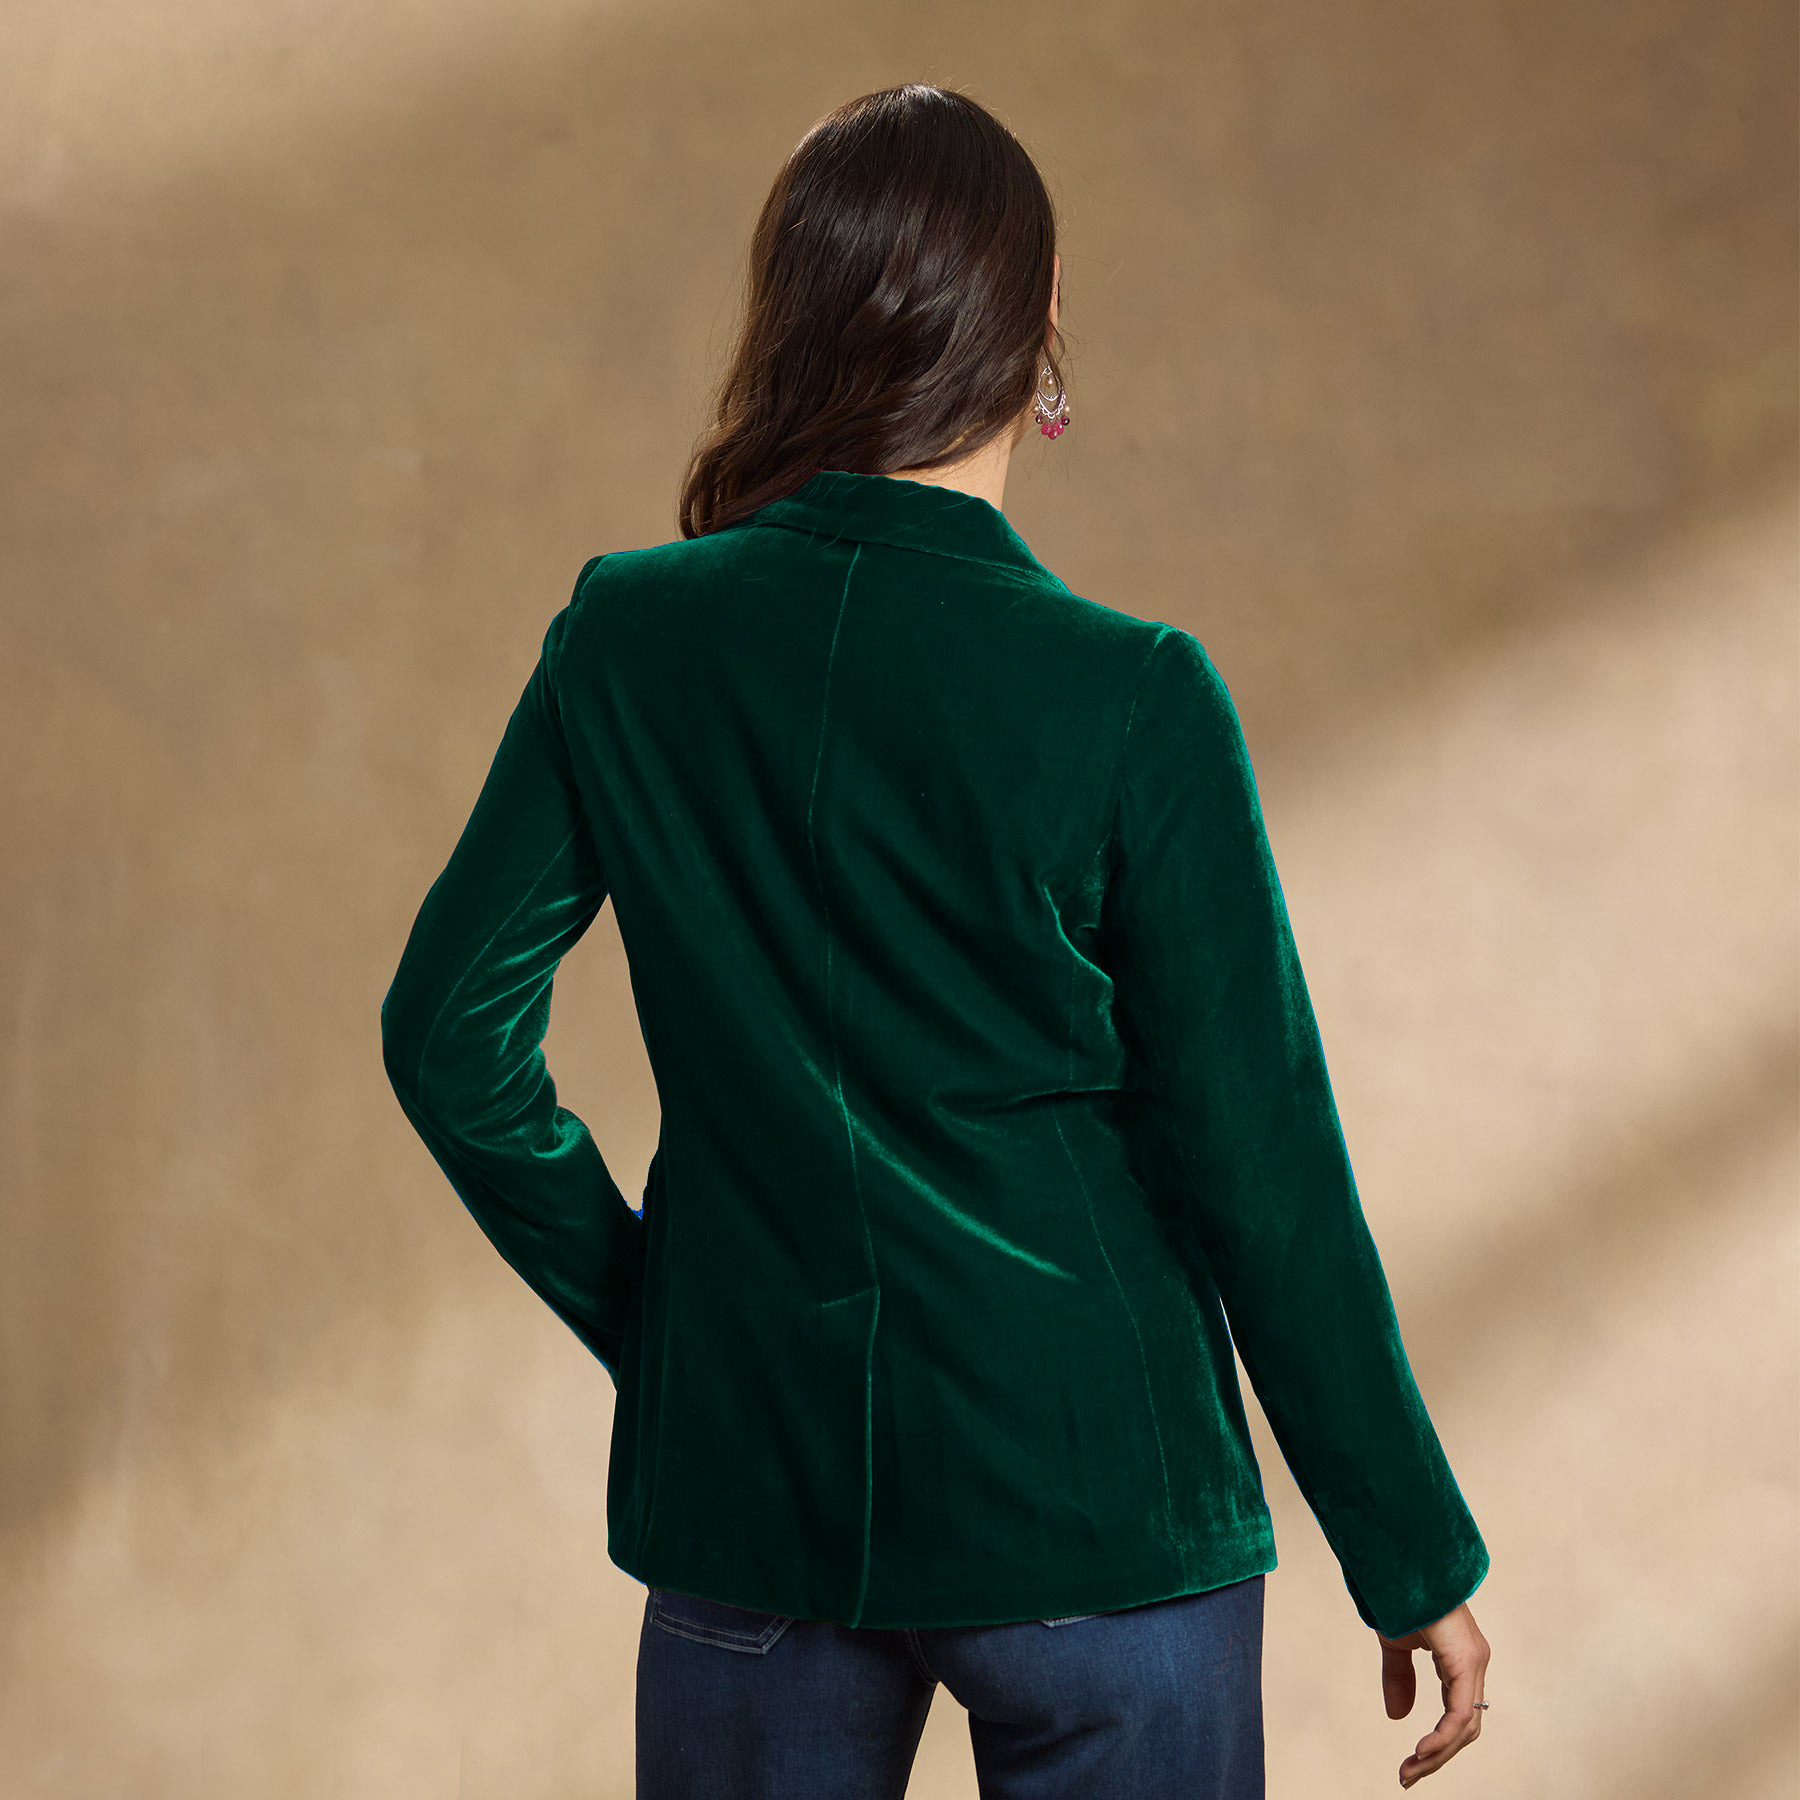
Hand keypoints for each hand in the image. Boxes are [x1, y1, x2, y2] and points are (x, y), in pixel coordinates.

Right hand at [1378, 1602, 1489, 1787]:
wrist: (1400, 1561)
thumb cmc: (1401, 1594)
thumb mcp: (1396, 1644)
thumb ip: (1399, 1678)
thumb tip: (1397, 1716)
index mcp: (1461, 1662)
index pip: (1457, 1717)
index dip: (1436, 1745)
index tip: (1409, 1765)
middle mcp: (1474, 1666)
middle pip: (1464, 1730)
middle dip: (1436, 1759)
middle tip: (1407, 1777)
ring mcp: (1474, 1663)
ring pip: (1464, 1727)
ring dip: (1437, 1755)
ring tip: (1409, 1771)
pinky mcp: (1466, 1661)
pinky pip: (1459, 1712)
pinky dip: (1442, 1736)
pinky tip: (1423, 1752)